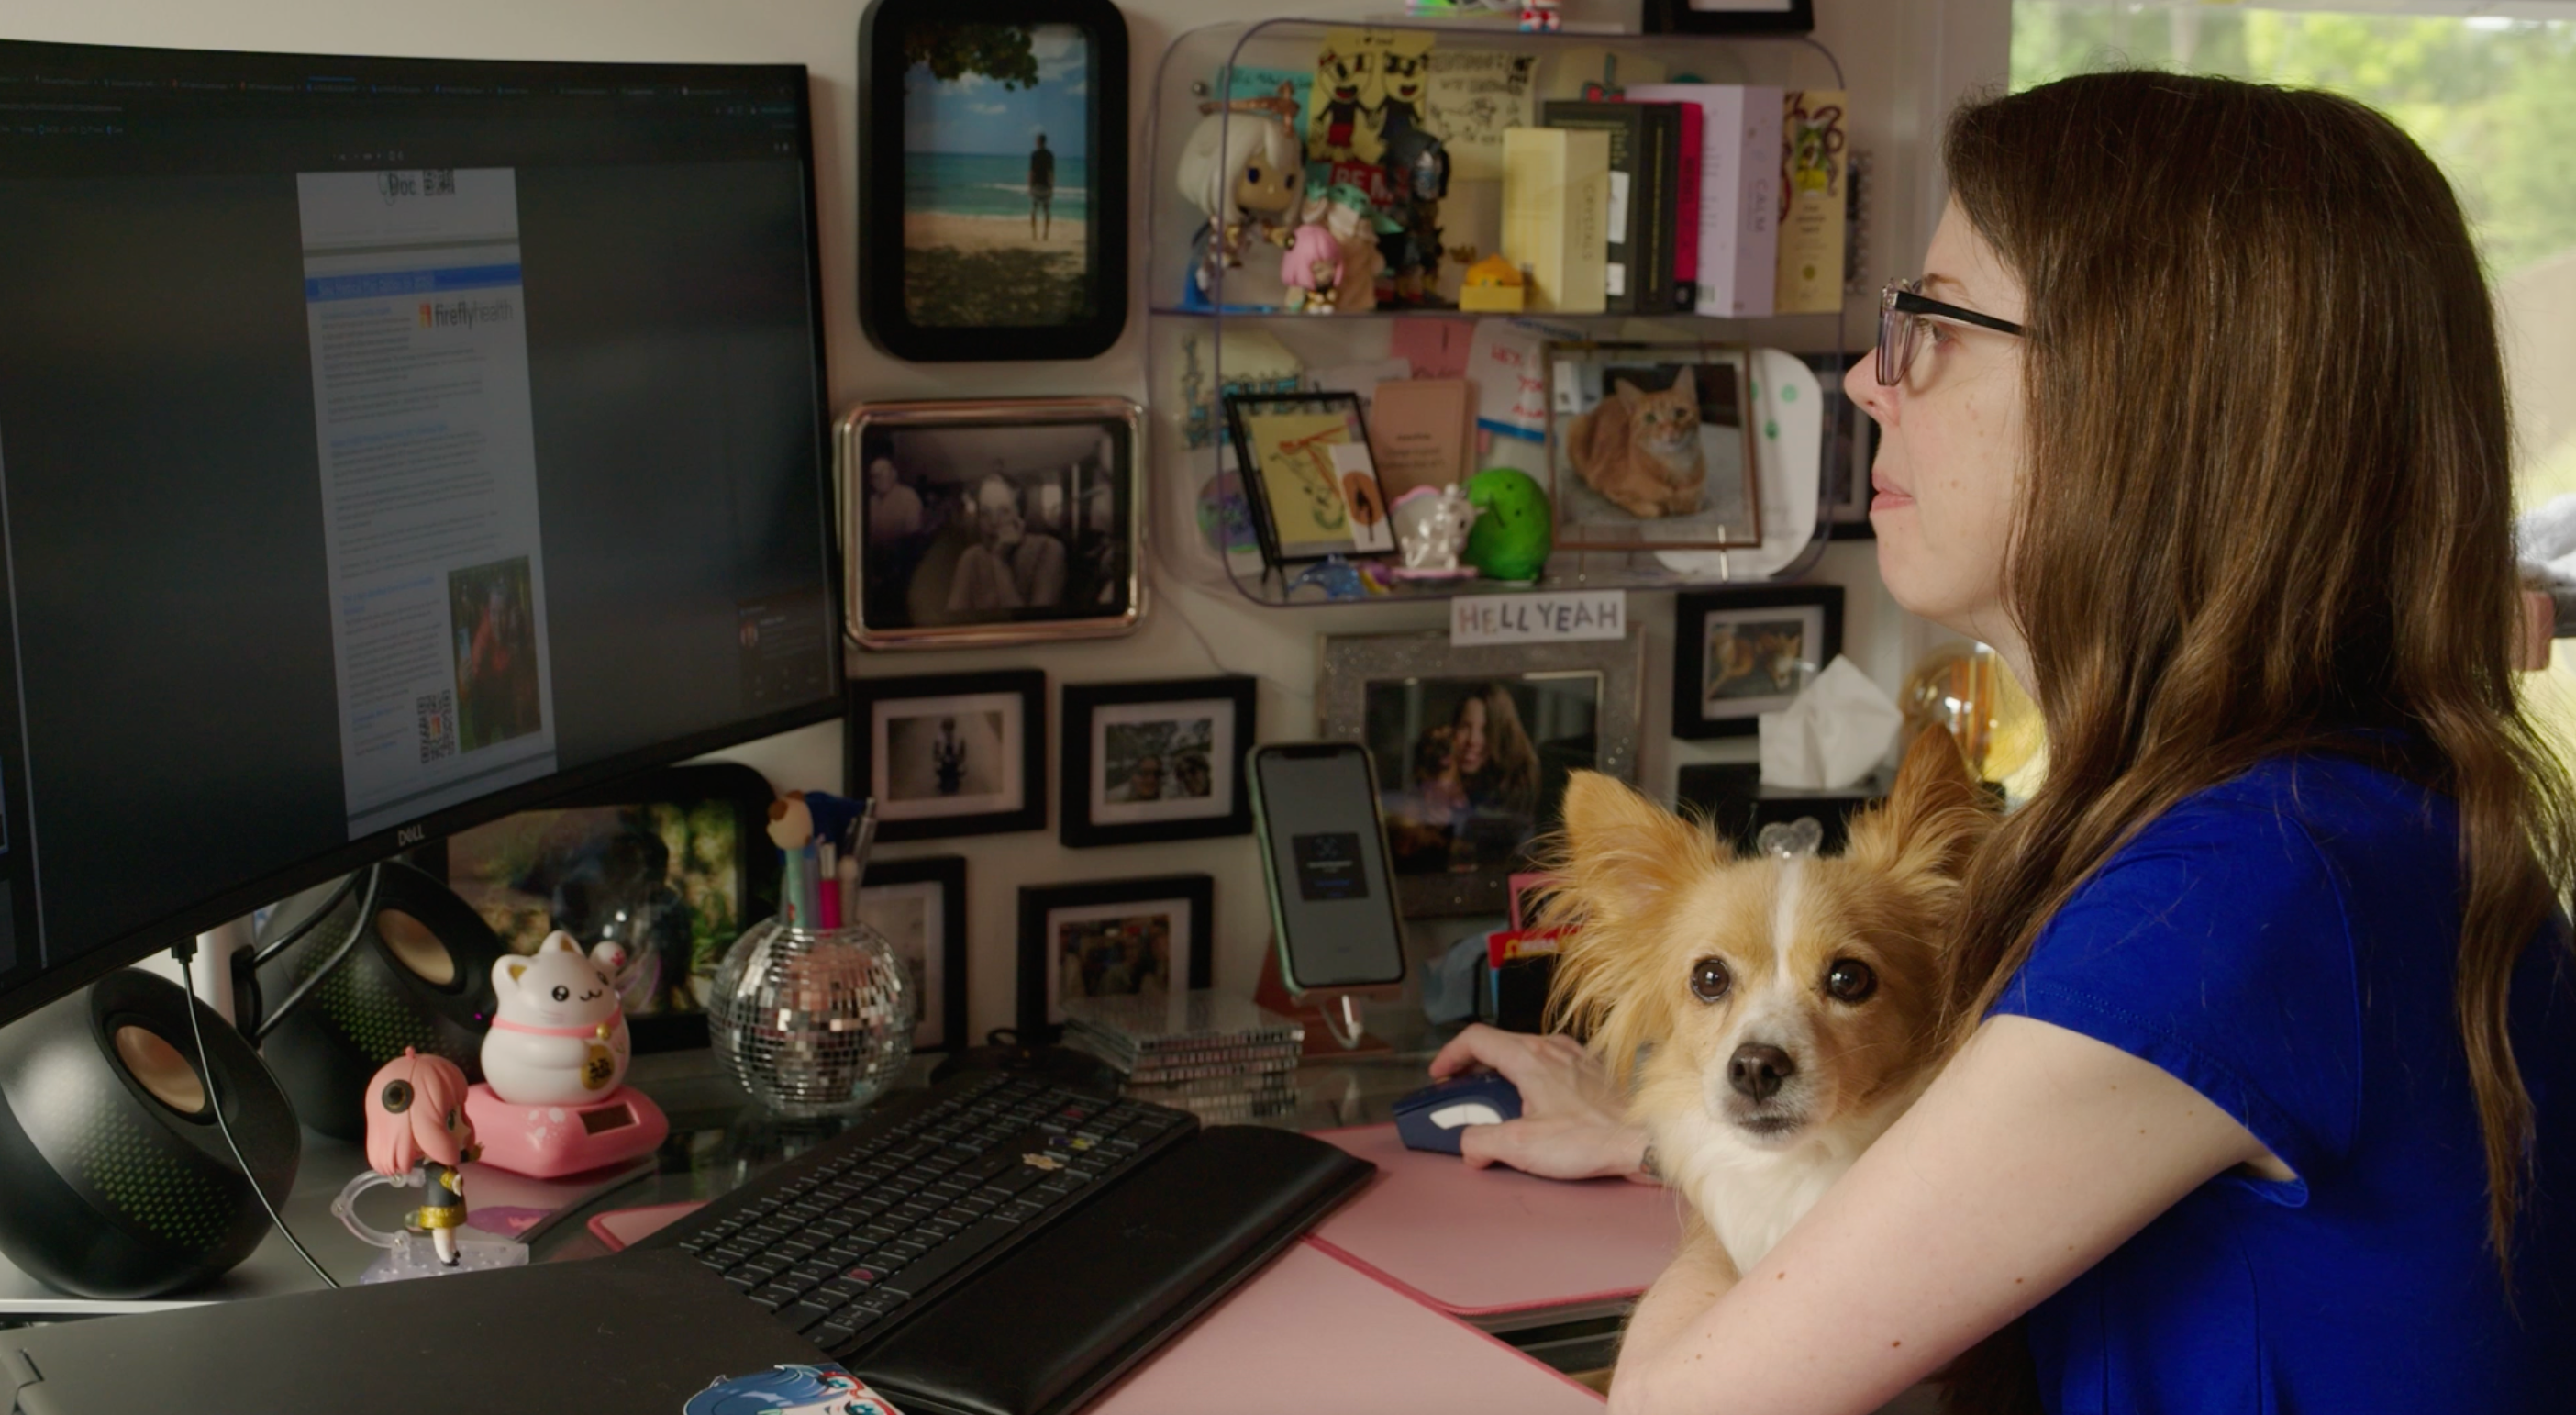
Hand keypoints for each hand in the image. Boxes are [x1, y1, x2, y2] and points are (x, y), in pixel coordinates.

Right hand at [1427, 1024, 1649, 1181]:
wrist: (1645, 1140)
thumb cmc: (1593, 1138)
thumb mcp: (1522, 1146)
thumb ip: (1482, 1141)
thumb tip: (1469, 1144)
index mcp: (1529, 1057)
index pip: (1475, 1039)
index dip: (1450, 1055)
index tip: (1440, 1075)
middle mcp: (1551, 1048)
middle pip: (1498, 1045)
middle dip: (1472, 1069)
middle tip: (1462, 1094)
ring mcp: (1574, 1057)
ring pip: (1524, 1053)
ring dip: (1502, 1074)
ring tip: (1497, 1103)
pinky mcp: (1591, 1072)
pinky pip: (1549, 1065)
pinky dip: (1530, 1079)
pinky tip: (1536, 1107)